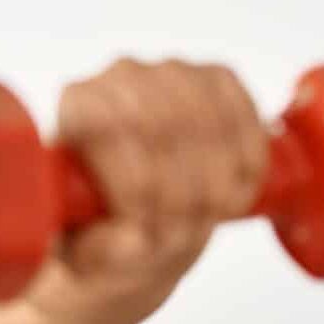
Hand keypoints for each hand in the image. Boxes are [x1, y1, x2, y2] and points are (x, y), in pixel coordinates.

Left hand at [52, 58, 270, 322]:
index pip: (106, 126)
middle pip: (162, 122)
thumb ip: (96, 248)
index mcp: (75, 108)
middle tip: (180, 235)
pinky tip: (235, 196)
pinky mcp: (216, 80)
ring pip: (207, 118)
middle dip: (179, 190)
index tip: (146, 232)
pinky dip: (247, 158)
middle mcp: (119, 76)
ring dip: (216, 180)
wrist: (135, 220)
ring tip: (205, 220)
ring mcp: (171, 71)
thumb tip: (134, 241)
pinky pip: (242, 112)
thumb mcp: (82, 252)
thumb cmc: (98, 233)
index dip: (135, 183)